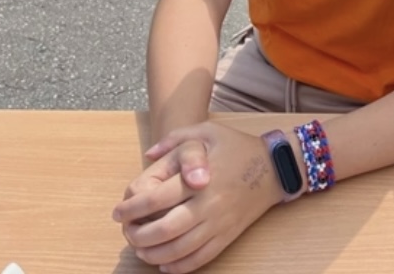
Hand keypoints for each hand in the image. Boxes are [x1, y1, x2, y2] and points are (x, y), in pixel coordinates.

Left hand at [113, 123, 282, 273]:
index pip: (156, 198)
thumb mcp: (207, 132)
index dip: (132, 208)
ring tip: (140, 249)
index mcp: (200, 176)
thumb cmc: (237, 147)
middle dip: (138, 235)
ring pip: (179, 249)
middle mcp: (208, 203)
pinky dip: (179, 266)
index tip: (118, 212)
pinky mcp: (228, 236)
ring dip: (153, 254)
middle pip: (164, 229)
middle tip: (127, 232)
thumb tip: (147, 155)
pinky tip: (164, 263)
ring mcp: (219, 223)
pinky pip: (200, 258)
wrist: (275, 167)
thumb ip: (175, 139)